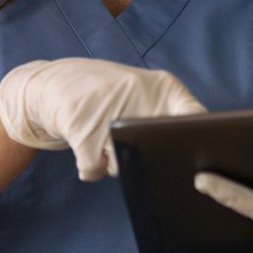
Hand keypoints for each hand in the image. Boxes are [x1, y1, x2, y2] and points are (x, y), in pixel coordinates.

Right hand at [0, 58, 204, 180]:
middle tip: (131, 147)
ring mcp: (108, 110)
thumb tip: (187, 164)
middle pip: (155, 153)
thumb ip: (166, 117)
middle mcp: (137, 92)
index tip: (196, 157)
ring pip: (122, 166)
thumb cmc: (107, 94)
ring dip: (112, 163)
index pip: (193, 114)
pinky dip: (89, 167)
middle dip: (146, 162)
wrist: (54, 81)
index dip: (198, 139)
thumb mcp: (143, 92)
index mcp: (161, 86)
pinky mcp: (79, 128)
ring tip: (102, 138)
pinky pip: (93, 170)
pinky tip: (86, 145)